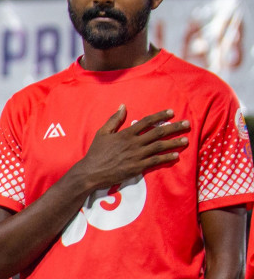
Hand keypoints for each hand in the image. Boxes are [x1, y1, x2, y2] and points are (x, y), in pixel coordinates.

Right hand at [72, 107, 190, 193]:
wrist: (91, 172)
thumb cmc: (96, 153)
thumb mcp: (102, 133)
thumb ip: (114, 120)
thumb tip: (122, 106)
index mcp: (126, 134)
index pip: (147, 121)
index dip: (160, 116)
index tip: (171, 112)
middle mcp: (134, 143)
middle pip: (158, 132)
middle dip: (174, 127)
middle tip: (187, 124)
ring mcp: (136, 155)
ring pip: (160, 146)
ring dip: (174, 142)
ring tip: (186, 140)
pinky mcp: (137, 167)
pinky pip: (155, 161)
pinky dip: (166, 157)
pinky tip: (176, 155)